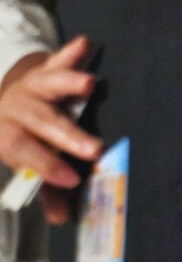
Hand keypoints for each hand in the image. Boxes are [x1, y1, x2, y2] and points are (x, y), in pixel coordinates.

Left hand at [0, 36, 100, 223]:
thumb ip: (45, 191)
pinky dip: (71, 53)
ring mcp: (31, 86)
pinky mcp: (46, 71)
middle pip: (39, 119)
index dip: (44, 164)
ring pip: (46, 84)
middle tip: (93, 149)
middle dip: (66, 134)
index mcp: (6, 134)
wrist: (3, 107)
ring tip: (90, 85)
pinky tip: (85, 43)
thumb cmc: (21, 142)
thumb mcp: (25, 166)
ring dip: (68, 83)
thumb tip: (62, 218)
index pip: (22, 149)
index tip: (70, 179)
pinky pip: (58, 61)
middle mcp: (15, 107)